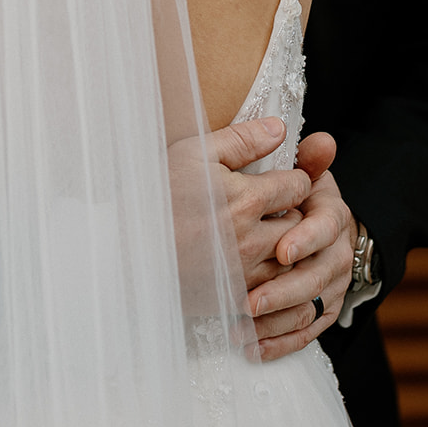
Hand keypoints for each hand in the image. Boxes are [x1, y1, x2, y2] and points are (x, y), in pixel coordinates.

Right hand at [168, 117, 310, 315]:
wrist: (123, 250)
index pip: (301, 185)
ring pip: (295, 260)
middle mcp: (254, 238)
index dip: (295, 179)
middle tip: (280, 208)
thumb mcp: (192, 154)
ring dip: (290, 247)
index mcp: (248, 198)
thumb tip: (280, 128)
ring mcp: (246, 273)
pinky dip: (276, 279)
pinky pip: (276, 292)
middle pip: (303, 224)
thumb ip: (241, 139)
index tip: (282, 181)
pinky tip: (257, 265)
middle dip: (297, 213)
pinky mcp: (235, 298)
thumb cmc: (155, 197)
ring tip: (269, 235)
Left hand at [246, 132, 357, 361]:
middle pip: (316, 277)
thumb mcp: (300, 171)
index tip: (282, 250)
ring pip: (310, 309)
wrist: (317, 224)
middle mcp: (337, 254)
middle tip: (249, 301)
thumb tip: (323, 140)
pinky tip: (252, 349)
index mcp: (331, 216)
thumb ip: (306, 158)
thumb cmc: (295, 195)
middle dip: (283, 291)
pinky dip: (280, 343)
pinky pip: (305, 332)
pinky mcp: (322, 311)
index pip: (325, 228)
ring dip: (276, 322)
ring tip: (240, 327)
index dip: (306, 239)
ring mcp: (332, 286)